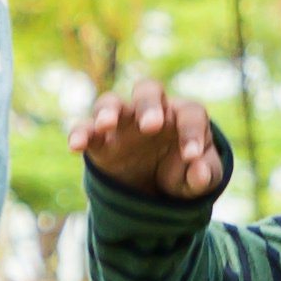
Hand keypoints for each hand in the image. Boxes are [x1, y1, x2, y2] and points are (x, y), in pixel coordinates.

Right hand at [69, 85, 226, 200]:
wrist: (155, 190)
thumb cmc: (183, 172)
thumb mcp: (199, 180)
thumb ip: (205, 175)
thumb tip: (200, 172)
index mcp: (181, 116)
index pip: (189, 113)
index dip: (191, 132)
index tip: (191, 156)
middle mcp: (151, 111)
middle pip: (148, 90)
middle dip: (149, 105)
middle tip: (151, 126)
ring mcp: (123, 123)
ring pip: (111, 102)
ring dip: (107, 111)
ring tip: (106, 125)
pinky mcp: (100, 141)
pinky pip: (86, 129)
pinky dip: (80, 133)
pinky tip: (75, 146)